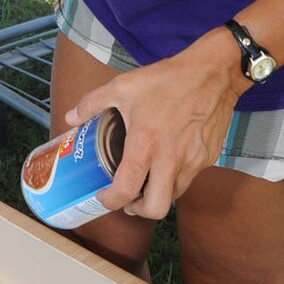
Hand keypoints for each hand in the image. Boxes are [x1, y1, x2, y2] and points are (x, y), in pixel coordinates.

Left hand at [67, 30, 249, 217]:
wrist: (213, 73)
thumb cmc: (168, 79)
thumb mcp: (123, 86)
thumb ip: (92, 103)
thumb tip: (70, 117)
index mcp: (145, 144)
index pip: (126, 190)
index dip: (110, 201)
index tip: (104, 196)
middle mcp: (170, 159)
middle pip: (155, 208)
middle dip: (138, 210)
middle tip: (129, 199)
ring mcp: (192, 161)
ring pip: (174, 196)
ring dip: (158, 194)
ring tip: (148, 179)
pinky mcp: (207, 158)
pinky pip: (189, 178)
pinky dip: (176, 177)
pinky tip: (168, 160)